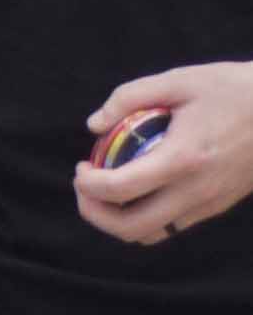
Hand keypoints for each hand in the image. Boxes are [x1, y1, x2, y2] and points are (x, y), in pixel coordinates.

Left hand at [77, 65, 252, 243]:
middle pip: (130, 227)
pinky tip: (140, 191)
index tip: (81, 167)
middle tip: (85, 187)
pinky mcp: (220, 205)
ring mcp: (211, 202)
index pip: (119, 189)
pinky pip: (173, 226)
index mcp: (183, 158)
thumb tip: (95, 124)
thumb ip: (129, 97)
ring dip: (118, 221)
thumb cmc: (234, 89)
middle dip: (94, 213)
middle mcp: (197, 189)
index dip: (86, 184)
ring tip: (107, 192)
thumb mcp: (179, 80)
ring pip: (152, 234)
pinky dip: (146, 217)